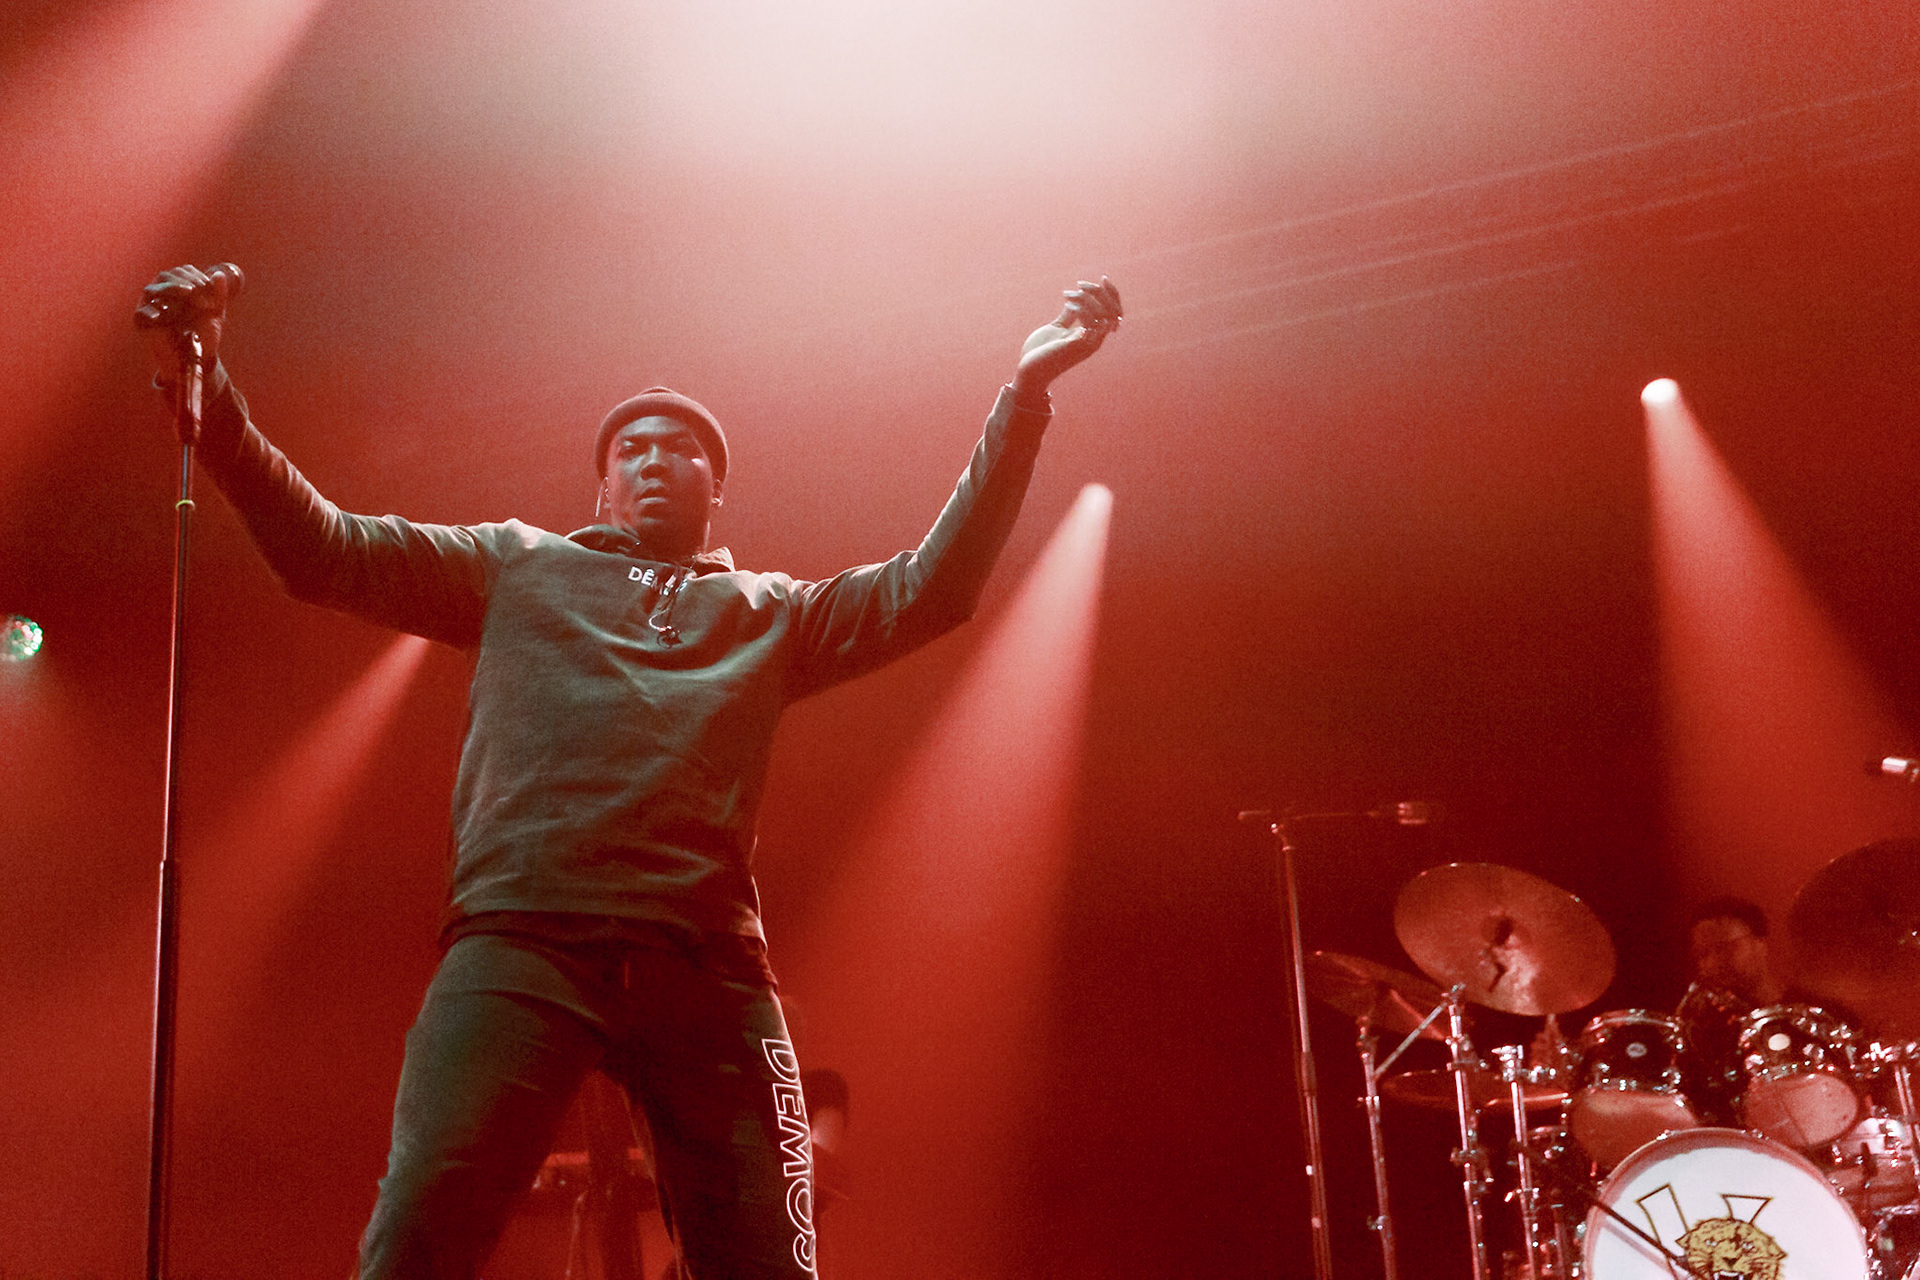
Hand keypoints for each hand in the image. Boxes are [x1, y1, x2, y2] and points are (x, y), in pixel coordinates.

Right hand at [140, 263, 237, 387]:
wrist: (198, 359)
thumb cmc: (204, 334)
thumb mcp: (214, 314)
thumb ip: (218, 295)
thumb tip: (220, 274)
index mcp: (178, 290)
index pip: (181, 272)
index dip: (195, 275)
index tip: (209, 286)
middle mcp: (162, 296)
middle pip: (165, 276)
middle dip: (185, 280)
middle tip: (201, 289)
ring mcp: (151, 308)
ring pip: (151, 289)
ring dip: (172, 288)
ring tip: (190, 292)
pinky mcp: (144, 325)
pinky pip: (140, 314)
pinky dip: (149, 311)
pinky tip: (162, 312)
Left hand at [1011, 276, 1121, 400]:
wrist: (1029, 371)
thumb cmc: (1041, 351)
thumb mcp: (1057, 328)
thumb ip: (1068, 316)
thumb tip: (1075, 300)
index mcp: (1093, 335)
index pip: (1115, 312)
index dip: (1113, 293)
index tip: (1103, 278)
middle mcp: (1095, 340)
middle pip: (1113, 311)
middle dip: (1100, 292)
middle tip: (1080, 284)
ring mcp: (1087, 344)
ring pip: (1103, 315)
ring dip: (1087, 298)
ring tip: (1067, 295)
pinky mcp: (1077, 346)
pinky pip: (1089, 323)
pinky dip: (1081, 307)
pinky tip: (1066, 302)